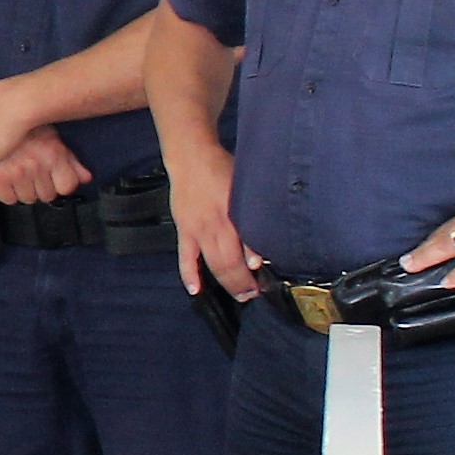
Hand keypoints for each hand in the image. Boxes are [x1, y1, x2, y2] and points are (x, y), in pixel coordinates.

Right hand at [0, 131, 92, 207]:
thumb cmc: (21, 126)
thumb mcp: (51, 137)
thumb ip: (71, 161)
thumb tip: (86, 178)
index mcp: (52, 153)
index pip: (67, 187)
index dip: (60, 183)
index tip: (53, 178)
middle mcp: (36, 164)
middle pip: (47, 195)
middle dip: (41, 186)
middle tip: (32, 171)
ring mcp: (15, 172)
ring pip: (28, 199)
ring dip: (23, 189)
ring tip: (18, 172)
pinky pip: (8, 199)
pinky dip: (6, 191)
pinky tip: (6, 177)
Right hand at [167, 152, 259, 300]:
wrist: (191, 159)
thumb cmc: (223, 169)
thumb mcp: (247, 187)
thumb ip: (255, 211)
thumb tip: (265, 238)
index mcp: (234, 215)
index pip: (248, 248)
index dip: (259, 267)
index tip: (269, 278)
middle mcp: (216, 227)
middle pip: (231, 263)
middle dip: (244, 282)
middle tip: (256, 294)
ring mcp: (198, 231)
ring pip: (213, 264)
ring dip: (227, 283)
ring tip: (240, 295)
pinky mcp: (184, 231)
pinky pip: (185, 257)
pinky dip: (189, 274)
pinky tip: (196, 290)